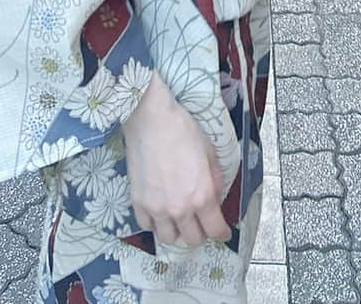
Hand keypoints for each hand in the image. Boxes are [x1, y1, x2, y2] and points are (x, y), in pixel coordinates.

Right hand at [122, 74, 228, 247]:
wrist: (150, 119)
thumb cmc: (183, 130)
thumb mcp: (209, 152)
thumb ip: (215, 180)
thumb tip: (215, 198)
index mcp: (202, 195)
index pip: (215, 230)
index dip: (221, 233)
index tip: (222, 232)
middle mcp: (180, 208)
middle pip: (192, 240)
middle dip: (201, 234)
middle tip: (200, 223)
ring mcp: (157, 208)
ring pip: (169, 239)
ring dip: (176, 232)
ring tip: (178, 220)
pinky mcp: (138, 203)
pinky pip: (147, 226)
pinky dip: (154, 223)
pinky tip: (159, 211)